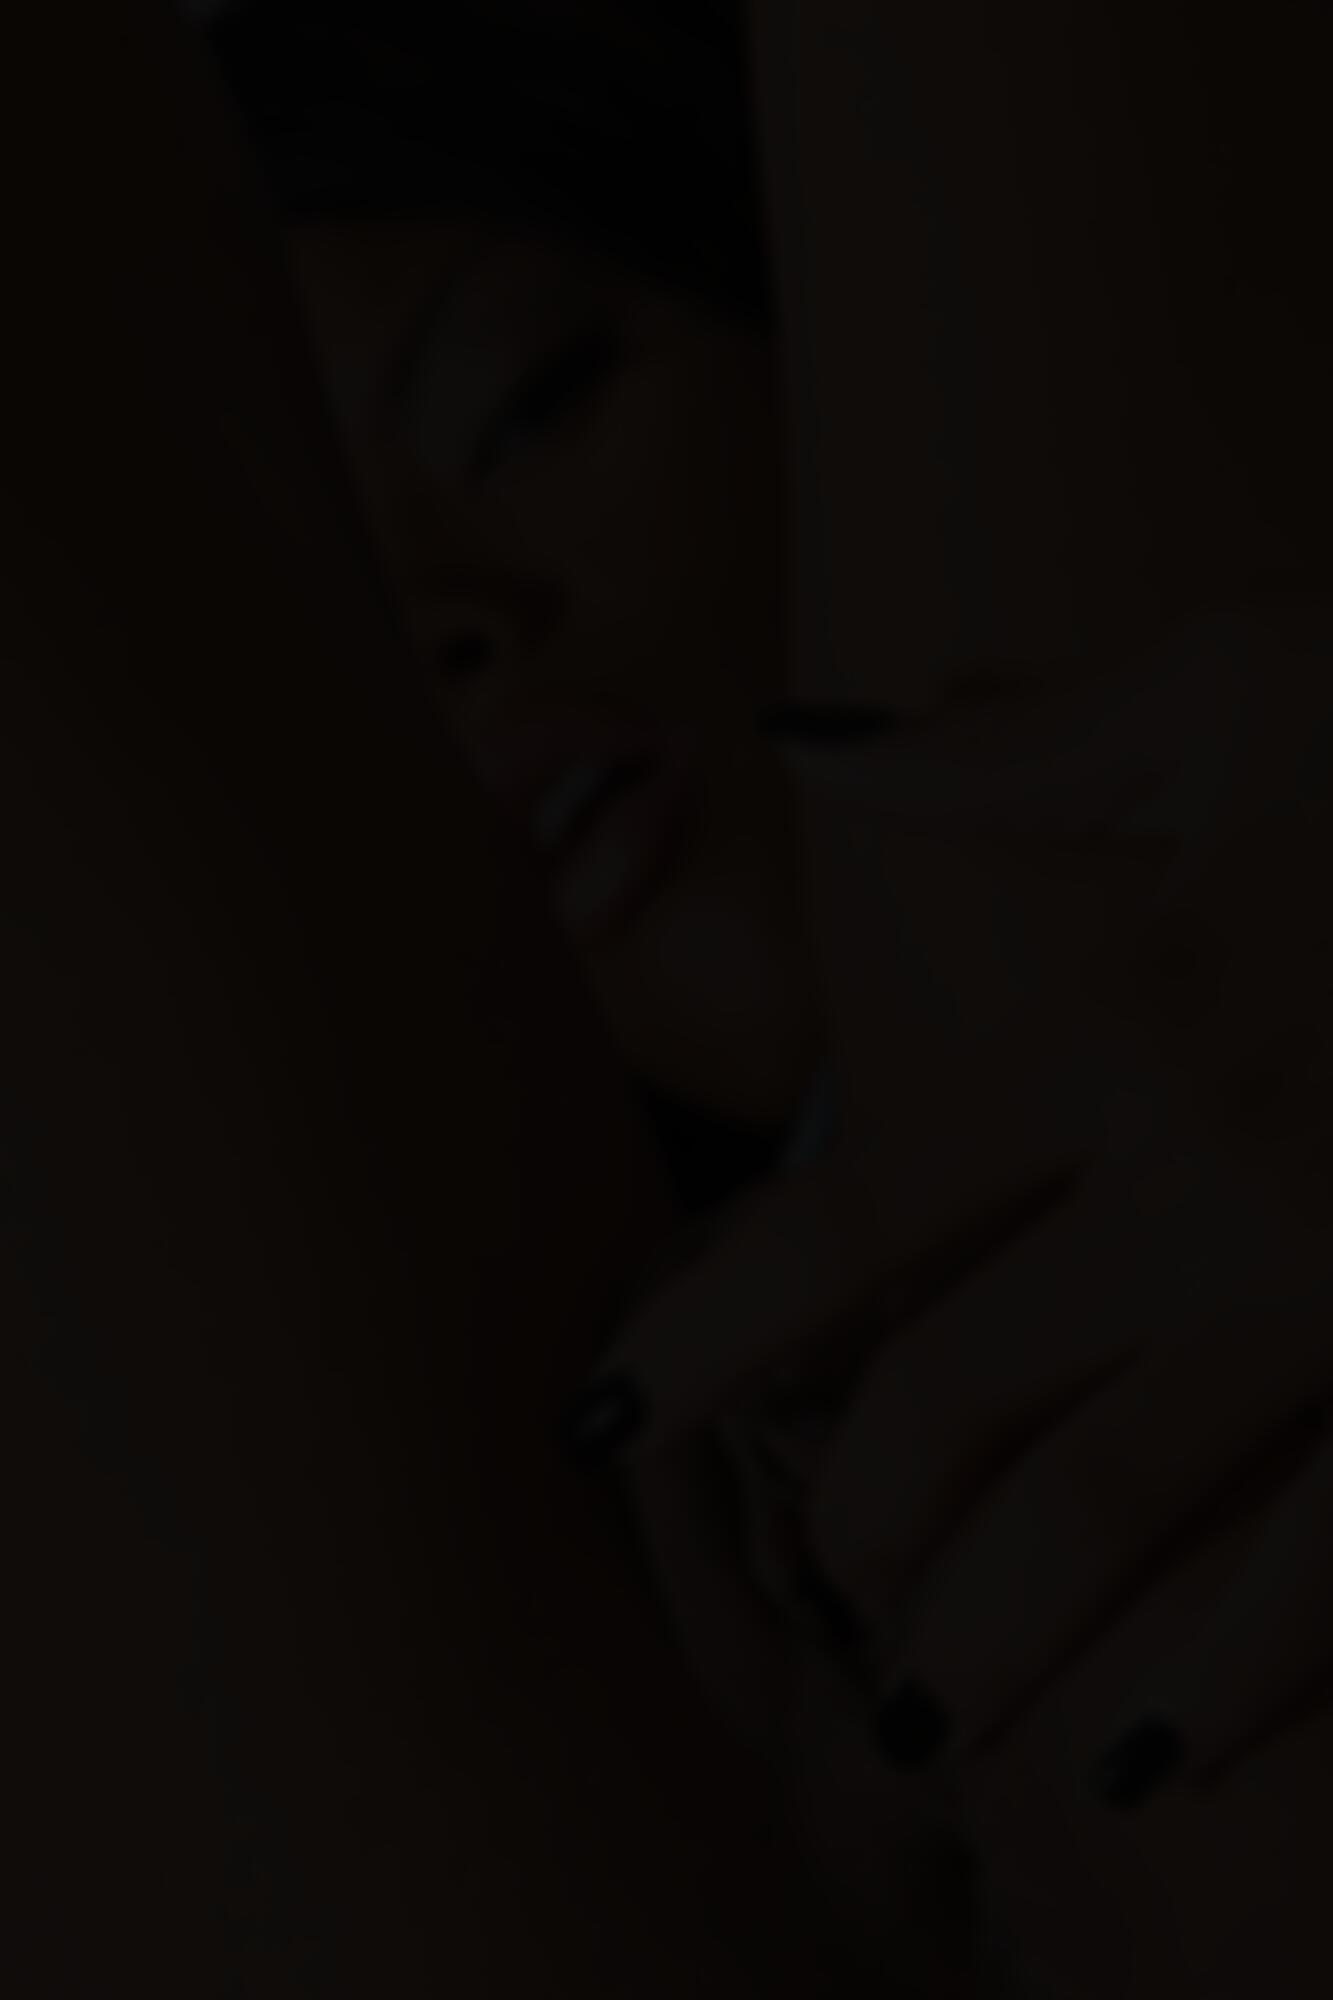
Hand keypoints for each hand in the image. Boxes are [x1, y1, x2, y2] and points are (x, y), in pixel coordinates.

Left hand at [567, 599, 1332, 1988]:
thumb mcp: (1235, 679)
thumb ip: (1015, 745)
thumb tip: (812, 739)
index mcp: (1120, 1027)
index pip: (846, 1223)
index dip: (697, 1340)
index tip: (600, 1426)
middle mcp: (1211, 1175)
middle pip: (952, 1403)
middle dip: (860, 1521)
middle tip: (831, 1583)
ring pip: (1118, 1518)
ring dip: (1001, 1644)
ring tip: (929, 1721)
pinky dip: (1247, 1680)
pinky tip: (1165, 1756)